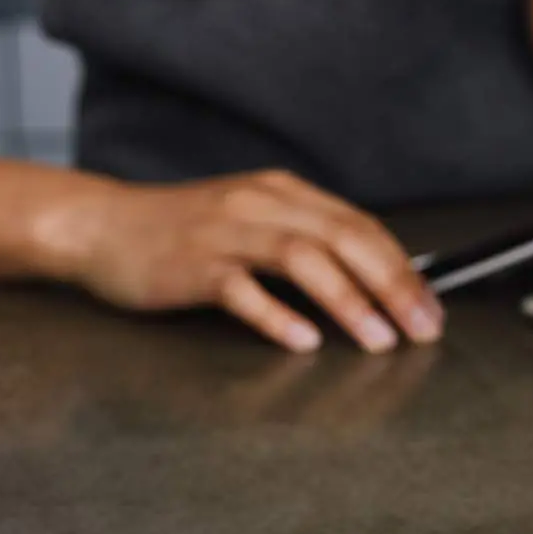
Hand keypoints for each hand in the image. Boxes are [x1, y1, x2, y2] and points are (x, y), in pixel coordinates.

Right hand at [55, 170, 443, 353]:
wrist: (101, 225)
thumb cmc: (182, 232)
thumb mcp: (253, 220)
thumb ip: (305, 239)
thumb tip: (370, 277)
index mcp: (285, 193)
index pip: (361, 226)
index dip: (402, 267)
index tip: (431, 307)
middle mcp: (262, 204)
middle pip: (345, 238)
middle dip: (392, 285)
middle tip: (422, 327)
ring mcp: (226, 233)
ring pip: (303, 258)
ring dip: (348, 300)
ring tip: (378, 339)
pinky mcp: (191, 266)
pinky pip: (241, 289)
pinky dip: (277, 315)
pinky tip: (303, 340)